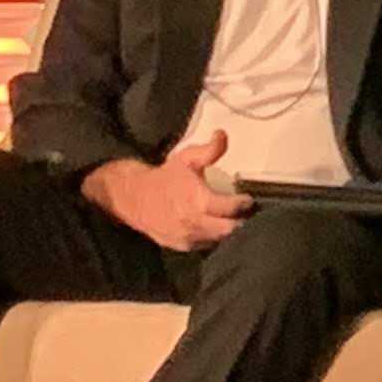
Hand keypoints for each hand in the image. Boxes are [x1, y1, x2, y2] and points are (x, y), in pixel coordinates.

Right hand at [85, 136, 250, 251]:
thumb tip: (222, 135)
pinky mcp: (181, 246)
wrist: (133, 196)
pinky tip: (214, 228)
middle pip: (230, 229)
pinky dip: (212, 238)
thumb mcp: (187, 158)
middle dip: (242, 221)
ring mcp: (187, 237)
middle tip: (247, 213)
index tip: (248, 198)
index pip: (233, 208)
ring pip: (219, 240)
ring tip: (232, 220)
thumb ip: (210, 149)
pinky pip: (204, 246)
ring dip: (228, 231)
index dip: (245, 203)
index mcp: (199, 201)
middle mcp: (194, 222)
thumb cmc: (163, 177)